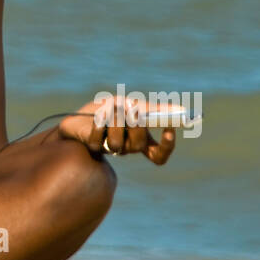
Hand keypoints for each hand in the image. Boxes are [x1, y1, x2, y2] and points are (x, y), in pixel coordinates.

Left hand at [56, 97, 176, 165]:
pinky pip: (99, 140)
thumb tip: (181, 109)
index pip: (159, 154)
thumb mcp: (133, 104)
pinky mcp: (93, 147)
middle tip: (133, 111)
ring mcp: (111, 150)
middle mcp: (128, 148)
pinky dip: (99, 125)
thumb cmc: (109, 109)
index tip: (170, 129)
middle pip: (139, 145)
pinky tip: (98, 117)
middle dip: (136, 126)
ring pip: (118, 143)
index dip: (166, 146)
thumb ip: (154, 109)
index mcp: (141, 140)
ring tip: (111, 108)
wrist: (78, 115)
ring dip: (115, 122)